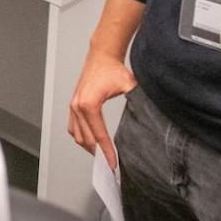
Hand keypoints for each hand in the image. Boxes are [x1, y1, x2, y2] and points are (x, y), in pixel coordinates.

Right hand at [67, 50, 136, 169]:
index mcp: (89, 104)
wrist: (102, 56)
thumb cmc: (113, 70)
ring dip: (88, 147)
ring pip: (77, 135)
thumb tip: (147, 120)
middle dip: (98, 154)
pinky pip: (72, 127)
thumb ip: (136, 103)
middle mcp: (77, 106)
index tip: (113, 164)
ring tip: (102, 155)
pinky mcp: (73, 104)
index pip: (98, 135)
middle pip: (86, 139)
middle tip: (109, 164)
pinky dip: (80, 137)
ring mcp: (73, 105)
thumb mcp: (129, 87)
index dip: (107, 152)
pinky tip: (91, 141)